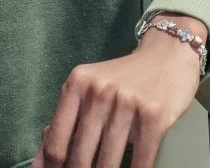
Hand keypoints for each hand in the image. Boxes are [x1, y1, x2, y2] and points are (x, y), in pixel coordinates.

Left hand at [33, 15, 205, 167]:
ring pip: (108, 164)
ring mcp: (126, 102)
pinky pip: (139, 161)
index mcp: (76, 84)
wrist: (167, 53)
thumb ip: (67, 121)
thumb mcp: (90, 89)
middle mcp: (98, 91)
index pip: (56, 143)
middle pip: (79, 158)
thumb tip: (41, 162)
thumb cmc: (124, 78)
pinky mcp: (154, 115)